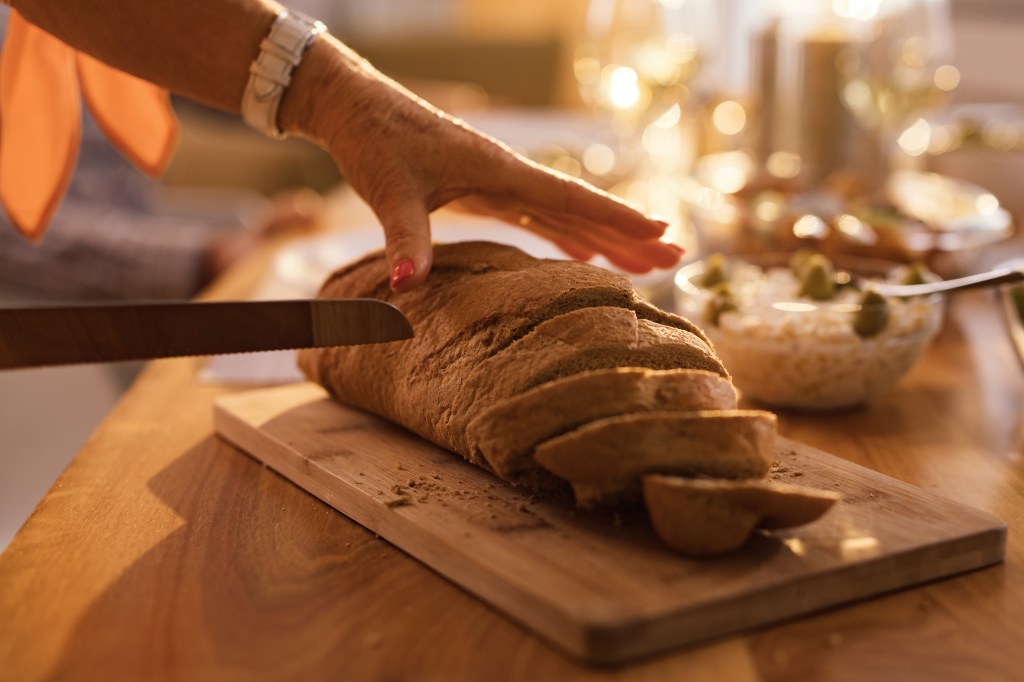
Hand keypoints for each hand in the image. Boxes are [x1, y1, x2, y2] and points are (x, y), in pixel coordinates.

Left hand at [295, 38, 682, 291]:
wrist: (352, 106)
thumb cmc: (372, 140)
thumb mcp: (387, 190)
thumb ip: (404, 239)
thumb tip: (409, 288)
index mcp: (496, 168)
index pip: (568, 197)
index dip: (615, 216)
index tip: (660, 232)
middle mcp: (507, 173)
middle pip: (580, 207)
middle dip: (627, 233)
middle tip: (675, 257)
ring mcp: (499, 180)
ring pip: (564, 213)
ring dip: (605, 237)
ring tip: (645, 263)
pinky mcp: (483, 188)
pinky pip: (537, 216)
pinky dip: (566, 235)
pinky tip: (586, 253)